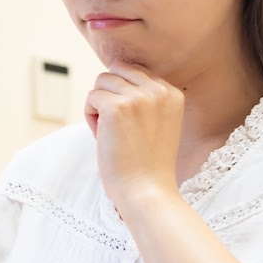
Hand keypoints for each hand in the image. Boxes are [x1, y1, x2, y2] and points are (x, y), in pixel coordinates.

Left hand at [84, 63, 182, 210]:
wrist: (147, 192)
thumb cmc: (148, 164)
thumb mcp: (159, 122)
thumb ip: (146, 99)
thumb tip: (113, 76)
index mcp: (172, 93)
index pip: (136, 72)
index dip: (125, 95)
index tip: (130, 124)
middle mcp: (158, 90)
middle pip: (117, 70)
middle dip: (109, 94)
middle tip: (115, 126)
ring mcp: (137, 97)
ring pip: (101, 81)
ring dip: (99, 105)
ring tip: (109, 132)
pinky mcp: (116, 108)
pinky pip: (91, 98)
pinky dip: (90, 117)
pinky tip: (102, 137)